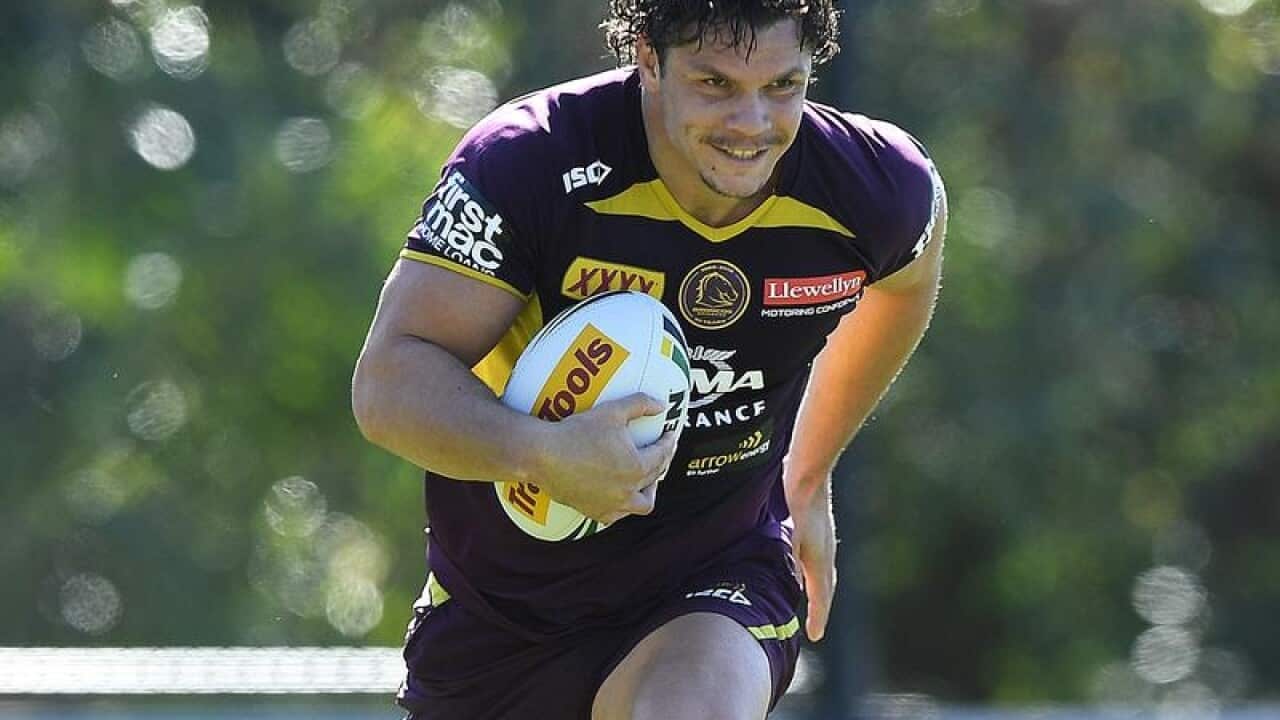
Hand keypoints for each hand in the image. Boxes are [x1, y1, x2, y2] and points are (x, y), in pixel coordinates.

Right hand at [537, 393, 677, 523]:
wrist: (543, 456)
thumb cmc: (578, 432)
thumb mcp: (612, 411)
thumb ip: (640, 404)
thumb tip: (662, 405)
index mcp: (636, 467)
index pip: (662, 454)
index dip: (669, 442)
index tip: (670, 435)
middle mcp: (628, 490)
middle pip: (654, 478)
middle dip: (661, 463)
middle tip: (660, 452)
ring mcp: (611, 504)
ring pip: (641, 505)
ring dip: (648, 492)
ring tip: (646, 482)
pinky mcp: (594, 511)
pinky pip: (616, 515)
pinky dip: (623, 506)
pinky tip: (620, 497)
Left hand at [787, 478, 836, 641]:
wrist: (809, 470)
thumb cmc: (795, 502)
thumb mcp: (787, 536)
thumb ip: (788, 561)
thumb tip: (789, 585)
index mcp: (819, 559)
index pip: (821, 597)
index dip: (818, 617)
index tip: (815, 636)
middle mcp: (825, 552)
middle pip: (825, 587)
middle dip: (820, 607)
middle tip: (816, 626)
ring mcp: (823, 539)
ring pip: (821, 571)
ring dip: (817, 589)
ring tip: (810, 601)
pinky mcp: (816, 527)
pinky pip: (816, 558)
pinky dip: (811, 570)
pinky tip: (799, 565)